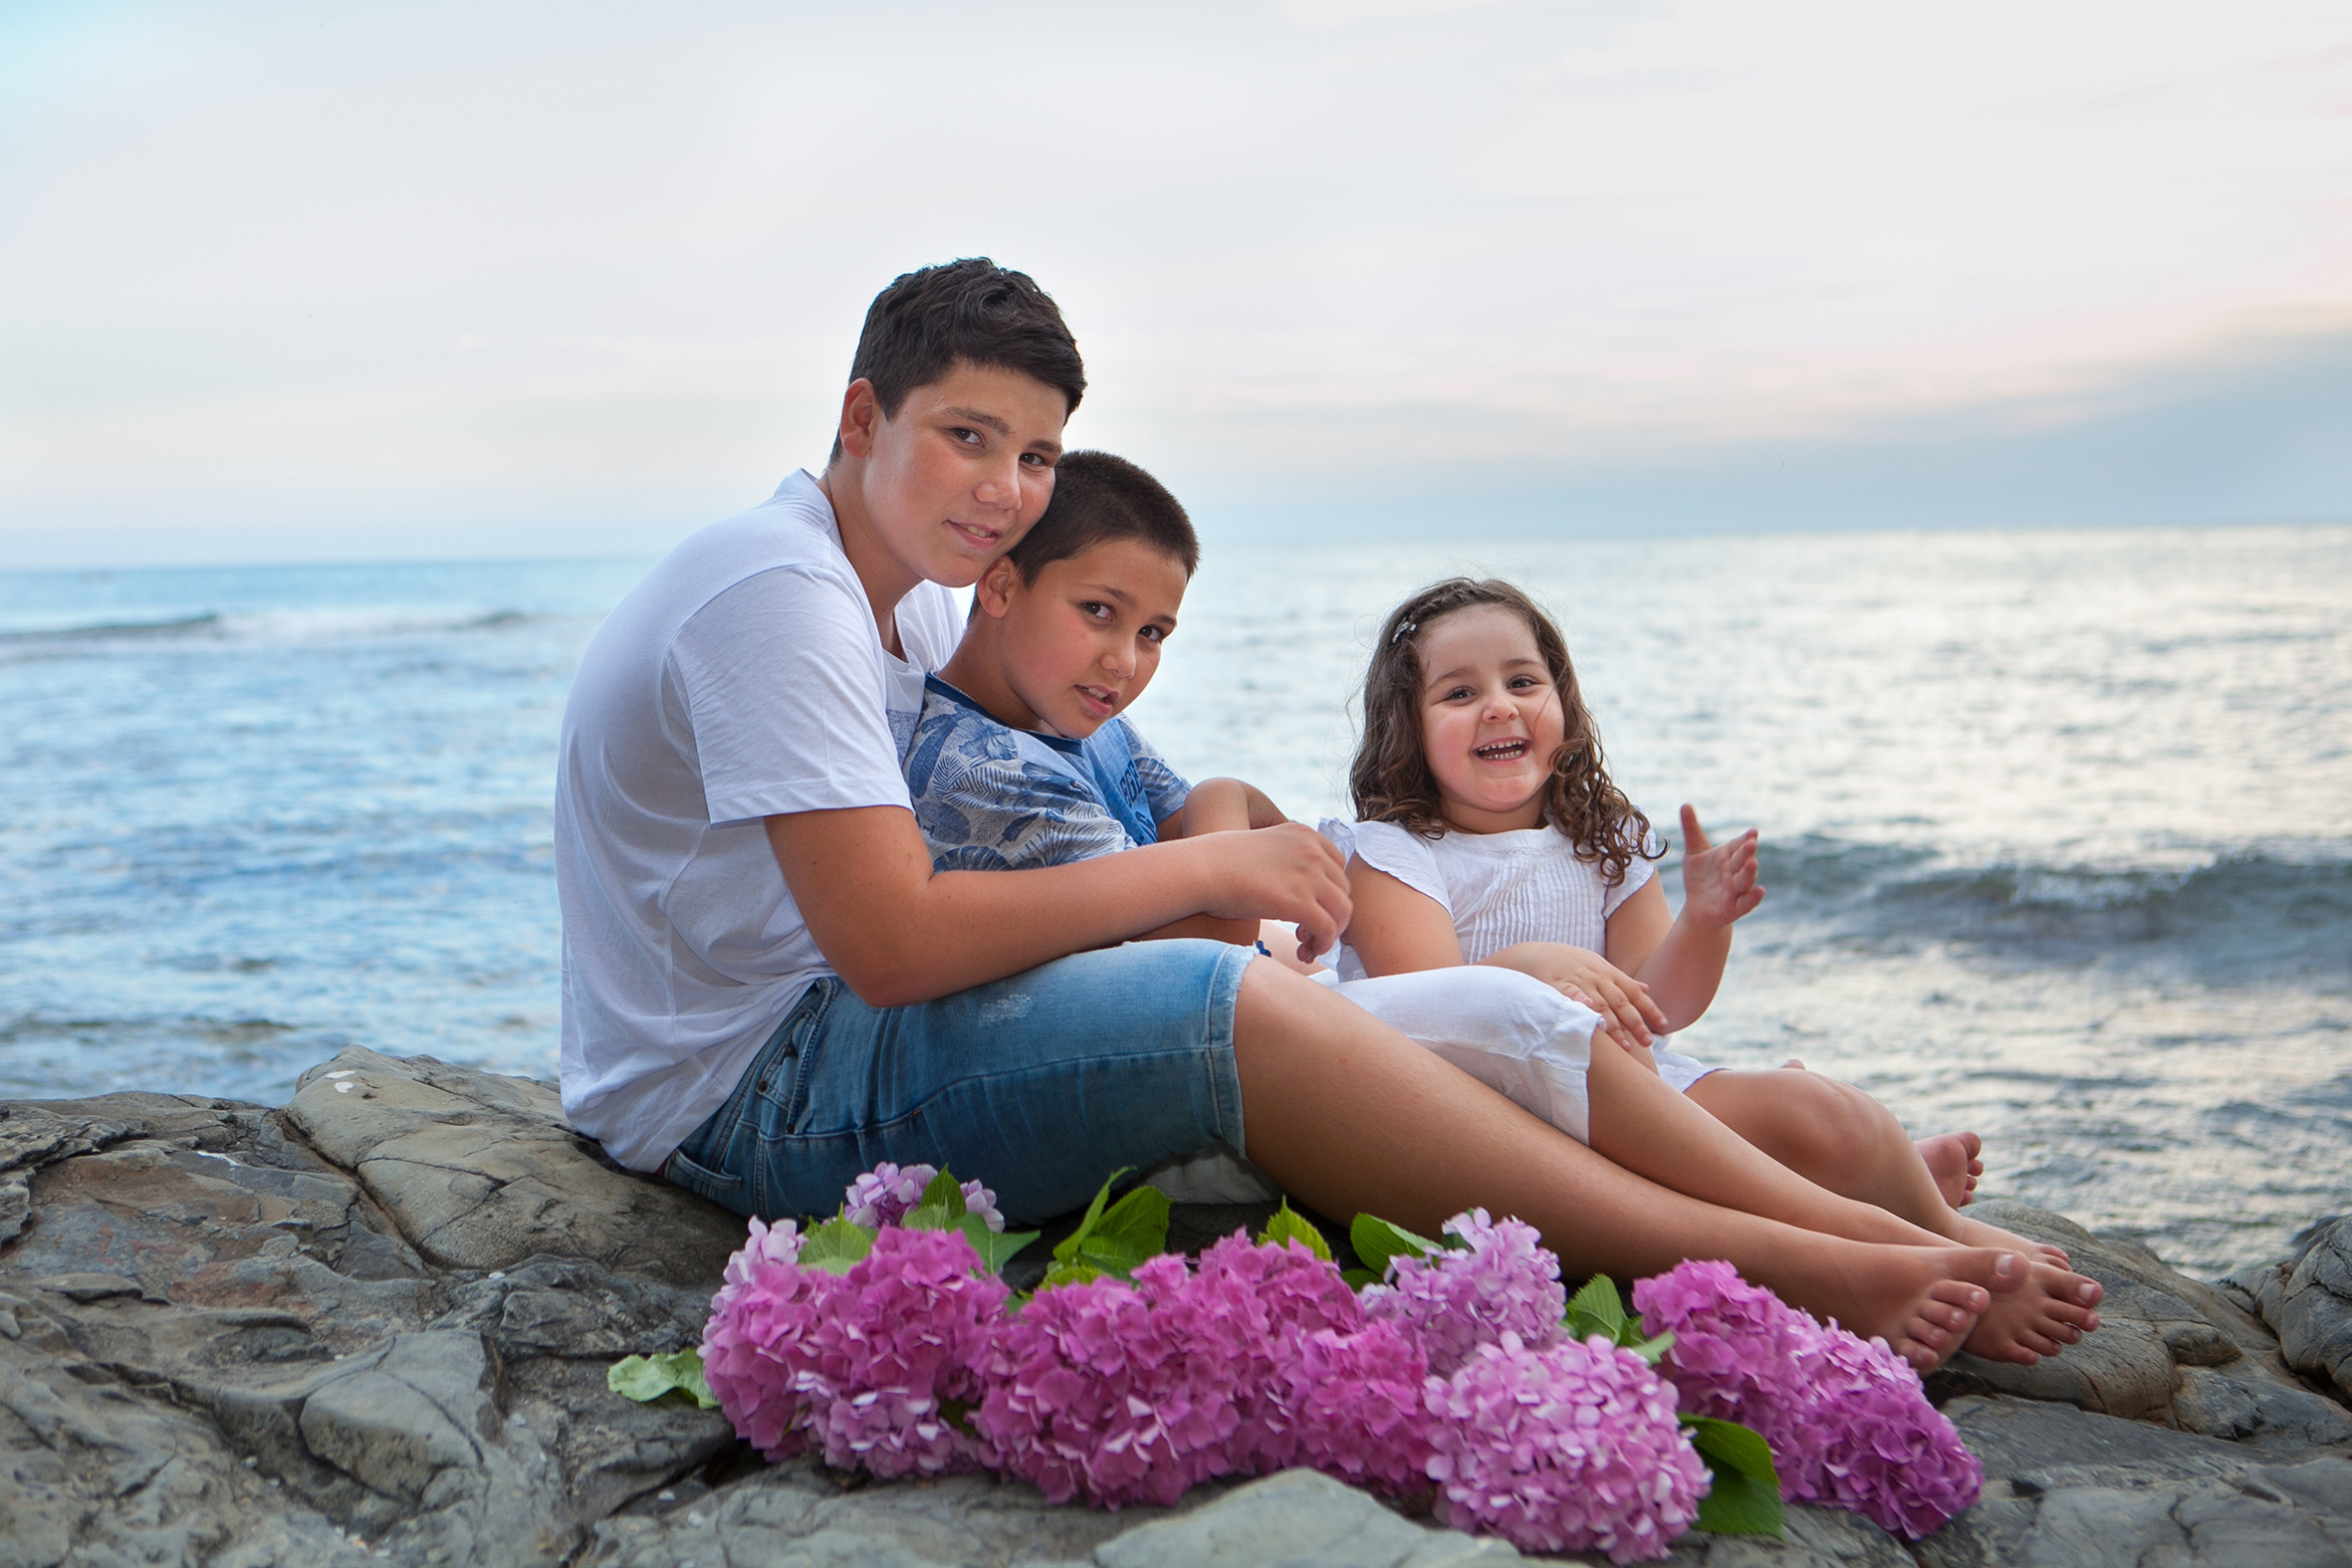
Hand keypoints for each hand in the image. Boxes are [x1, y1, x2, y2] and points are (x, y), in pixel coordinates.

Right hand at [1188, 821, 1351, 962]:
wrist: (1202, 870)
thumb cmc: (1221, 865)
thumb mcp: (1264, 848)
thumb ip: (1288, 860)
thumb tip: (1299, 892)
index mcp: (1305, 834)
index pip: (1337, 868)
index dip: (1328, 894)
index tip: (1311, 910)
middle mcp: (1313, 851)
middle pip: (1342, 891)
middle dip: (1329, 915)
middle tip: (1306, 934)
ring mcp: (1310, 875)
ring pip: (1342, 912)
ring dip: (1329, 934)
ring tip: (1307, 946)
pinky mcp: (1301, 902)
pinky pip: (1328, 929)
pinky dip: (1323, 945)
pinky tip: (1304, 953)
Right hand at [1486, 941, 1667, 1049]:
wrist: (1535, 953)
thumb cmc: (1569, 963)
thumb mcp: (1598, 966)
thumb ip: (1622, 980)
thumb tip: (1647, 988)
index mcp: (1608, 973)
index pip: (1633, 992)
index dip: (1649, 1008)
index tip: (1664, 1025)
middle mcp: (1596, 976)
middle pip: (1620, 1001)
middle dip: (1635, 1022)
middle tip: (1648, 1042)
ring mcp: (1577, 980)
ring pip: (1598, 1004)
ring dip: (1612, 1024)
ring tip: (1624, 1044)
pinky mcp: (1556, 984)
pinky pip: (1569, 994)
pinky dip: (1579, 1001)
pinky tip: (1588, 1011)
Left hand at [1677, 805, 1763, 929]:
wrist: (1696, 907)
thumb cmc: (1699, 878)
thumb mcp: (1694, 852)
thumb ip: (1691, 829)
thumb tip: (1685, 803)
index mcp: (1729, 855)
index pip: (1739, 845)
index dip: (1746, 839)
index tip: (1753, 831)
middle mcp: (1736, 871)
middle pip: (1743, 860)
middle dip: (1747, 852)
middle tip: (1751, 843)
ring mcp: (1737, 889)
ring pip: (1746, 880)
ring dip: (1750, 872)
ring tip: (1753, 863)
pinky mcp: (1736, 907)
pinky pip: (1748, 902)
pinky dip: (1754, 897)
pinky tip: (1760, 891)